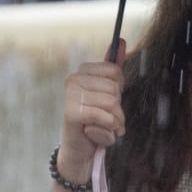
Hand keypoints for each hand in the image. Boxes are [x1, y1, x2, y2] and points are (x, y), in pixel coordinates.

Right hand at [58, 38, 126, 182]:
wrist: (80, 151)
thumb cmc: (95, 121)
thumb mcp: (107, 94)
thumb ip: (113, 68)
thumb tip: (121, 40)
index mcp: (82, 71)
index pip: (116, 72)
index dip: (119, 91)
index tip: (109, 102)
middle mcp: (73, 79)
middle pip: (115, 89)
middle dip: (117, 110)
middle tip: (107, 121)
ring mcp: (70, 96)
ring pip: (112, 103)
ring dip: (114, 123)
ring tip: (104, 129)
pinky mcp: (71, 113)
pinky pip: (103, 117)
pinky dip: (107, 133)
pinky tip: (95, 136)